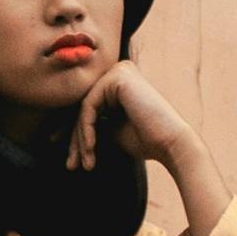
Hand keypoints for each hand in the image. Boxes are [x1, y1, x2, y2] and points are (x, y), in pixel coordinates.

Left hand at [66, 61, 196, 171]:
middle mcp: (118, 71)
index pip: (88, 106)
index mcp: (119, 81)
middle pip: (84, 106)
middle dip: (74, 139)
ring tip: (83, 163)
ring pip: (84, 108)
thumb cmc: (146, 140)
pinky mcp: (116, 78)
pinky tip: (90, 148)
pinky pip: (89, 106)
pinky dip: (86, 130)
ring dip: (81, 139)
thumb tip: (65, 130)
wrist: (171, 143)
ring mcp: (118, 71)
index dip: (72, 132)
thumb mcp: (112, 130)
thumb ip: (93, 123)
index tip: (68, 157)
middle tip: (71, 164)